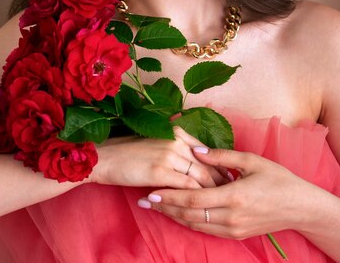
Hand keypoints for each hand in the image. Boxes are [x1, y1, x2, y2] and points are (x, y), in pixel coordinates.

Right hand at [91, 127, 230, 189]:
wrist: (108, 157)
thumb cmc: (132, 152)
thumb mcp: (158, 142)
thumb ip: (178, 147)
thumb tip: (199, 162)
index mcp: (178, 132)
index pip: (206, 151)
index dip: (220, 166)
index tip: (229, 179)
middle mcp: (176, 140)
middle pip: (207, 164)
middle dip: (220, 181)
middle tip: (230, 194)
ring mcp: (169, 155)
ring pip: (200, 176)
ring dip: (211, 192)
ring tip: (219, 203)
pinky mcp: (160, 171)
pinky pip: (185, 187)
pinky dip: (195, 198)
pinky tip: (200, 207)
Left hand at [138, 146, 310, 238]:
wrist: (300, 208)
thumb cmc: (278, 179)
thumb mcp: (251, 161)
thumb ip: (221, 156)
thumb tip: (195, 149)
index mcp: (233, 195)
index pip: (192, 198)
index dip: (169, 196)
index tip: (150, 192)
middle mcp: (230, 216)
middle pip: (189, 214)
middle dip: (165, 208)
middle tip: (143, 202)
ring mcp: (233, 228)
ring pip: (195, 225)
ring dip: (174, 216)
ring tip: (156, 208)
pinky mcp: (237, 234)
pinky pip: (207, 230)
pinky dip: (190, 222)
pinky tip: (179, 214)